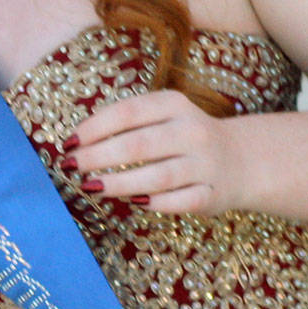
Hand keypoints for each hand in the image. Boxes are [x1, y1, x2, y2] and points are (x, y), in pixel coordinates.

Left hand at [67, 89, 249, 216]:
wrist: (239, 159)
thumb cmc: (181, 137)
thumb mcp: (160, 116)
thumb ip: (125, 123)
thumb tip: (75, 143)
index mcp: (174, 104)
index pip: (127, 112)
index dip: (94, 128)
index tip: (68, 143)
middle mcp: (191, 130)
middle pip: (138, 144)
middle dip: (98, 156)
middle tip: (71, 166)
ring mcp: (205, 164)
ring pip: (157, 176)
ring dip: (119, 183)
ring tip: (92, 186)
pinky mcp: (212, 193)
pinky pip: (180, 202)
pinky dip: (155, 204)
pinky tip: (134, 203)